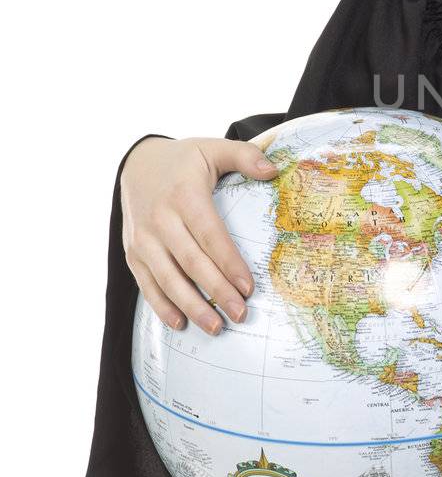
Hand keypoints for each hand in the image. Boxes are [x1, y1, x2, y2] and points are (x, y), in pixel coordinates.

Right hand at [121, 134, 279, 335]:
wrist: (136, 163)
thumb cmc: (183, 160)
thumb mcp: (213, 149)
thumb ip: (245, 156)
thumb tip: (273, 171)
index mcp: (184, 196)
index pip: (210, 235)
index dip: (229, 263)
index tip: (249, 287)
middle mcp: (160, 220)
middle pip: (191, 262)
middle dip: (216, 292)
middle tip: (240, 315)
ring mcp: (143, 239)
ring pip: (167, 278)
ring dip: (191, 306)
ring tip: (215, 327)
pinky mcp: (132, 252)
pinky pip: (146, 283)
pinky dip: (162, 306)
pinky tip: (180, 323)